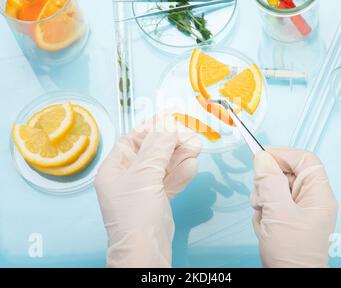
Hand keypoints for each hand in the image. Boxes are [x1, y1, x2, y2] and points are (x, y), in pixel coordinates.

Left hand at [94, 115, 200, 267]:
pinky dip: (181, 173)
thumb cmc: (136, 214)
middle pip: (151, 150)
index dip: (152, 127)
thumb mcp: (144, 175)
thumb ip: (157, 148)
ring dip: (180, 156)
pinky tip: (192, 165)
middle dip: (171, 142)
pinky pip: (169, 180)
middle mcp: (127, 176)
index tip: (170, 117)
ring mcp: (143, 189)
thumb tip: (168, 125)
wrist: (145, 253)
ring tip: (196, 147)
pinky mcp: (157, 199)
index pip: (133, 139)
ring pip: (163, 165)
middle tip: (191, 136)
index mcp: (114, 168)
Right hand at [251, 147, 337, 267]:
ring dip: (262, 197)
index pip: (304, 159)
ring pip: (273, 186)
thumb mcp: (278, 213)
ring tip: (264, 215)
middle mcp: (309, 198)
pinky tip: (265, 224)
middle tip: (261, 198)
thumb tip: (262, 158)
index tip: (261, 158)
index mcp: (317, 194)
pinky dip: (262, 209)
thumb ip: (270, 183)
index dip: (283, 154)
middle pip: (285, 171)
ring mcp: (297, 207)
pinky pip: (269, 200)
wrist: (288, 280)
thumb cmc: (292, 252)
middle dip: (267, 182)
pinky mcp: (286, 215)